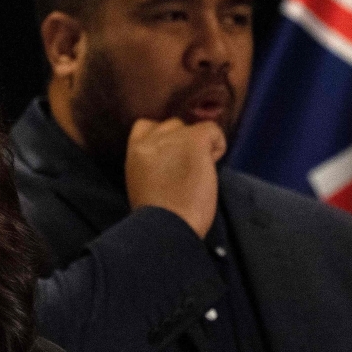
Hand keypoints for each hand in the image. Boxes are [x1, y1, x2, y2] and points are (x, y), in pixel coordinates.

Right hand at [125, 118, 225, 238]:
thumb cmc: (157, 218)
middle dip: (182, 142)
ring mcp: (173, 138)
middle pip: (172, 124)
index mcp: (134, 153)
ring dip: (200, 146)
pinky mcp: (194, 141)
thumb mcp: (141, 184)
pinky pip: (214, 131)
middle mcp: (151, 140)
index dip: (162, 137)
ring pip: (193, 127)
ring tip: (198, 172)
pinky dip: (217, 147)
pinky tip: (210, 169)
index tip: (171, 156)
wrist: (166, 227)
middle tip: (187, 168)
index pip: (145, 125)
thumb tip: (171, 159)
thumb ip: (151, 165)